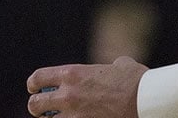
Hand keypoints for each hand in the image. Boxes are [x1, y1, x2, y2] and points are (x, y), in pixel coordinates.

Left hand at [26, 58, 146, 117]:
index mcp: (72, 74)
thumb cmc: (135, 80)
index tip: (34, 88)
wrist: (144, 100)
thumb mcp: (119, 65)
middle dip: (36, 107)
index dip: (33, 84)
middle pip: (36, 104)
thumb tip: (116, 67)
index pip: (39, 78)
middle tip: (40, 109)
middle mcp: (68, 95)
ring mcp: (75, 115)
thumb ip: (110, 66)